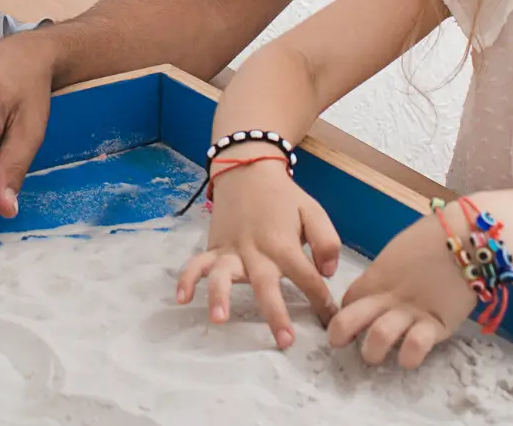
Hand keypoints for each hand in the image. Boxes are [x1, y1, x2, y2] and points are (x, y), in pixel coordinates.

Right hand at [174, 157, 339, 348]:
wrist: (247, 171)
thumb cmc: (283, 198)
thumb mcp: (313, 211)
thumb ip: (327, 241)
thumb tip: (326, 272)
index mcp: (284, 244)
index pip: (307, 278)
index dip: (321, 301)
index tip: (330, 321)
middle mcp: (257, 251)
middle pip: (266, 286)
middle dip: (275, 314)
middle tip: (284, 341)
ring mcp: (231, 251)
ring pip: (222, 275)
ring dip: (219, 296)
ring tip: (218, 318)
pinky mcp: (214, 249)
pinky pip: (196, 265)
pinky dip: (187, 280)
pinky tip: (181, 298)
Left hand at [326, 219, 473, 368]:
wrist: (470, 235)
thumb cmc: (435, 236)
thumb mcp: (399, 251)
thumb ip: (383, 273)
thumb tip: (375, 286)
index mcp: (376, 276)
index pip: (348, 301)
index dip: (344, 313)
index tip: (348, 321)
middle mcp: (388, 297)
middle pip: (348, 320)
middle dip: (338, 335)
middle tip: (342, 343)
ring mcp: (412, 312)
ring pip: (378, 338)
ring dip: (372, 352)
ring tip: (376, 354)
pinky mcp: (439, 326)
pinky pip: (415, 346)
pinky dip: (409, 356)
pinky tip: (408, 357)